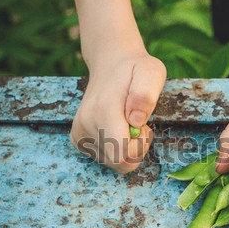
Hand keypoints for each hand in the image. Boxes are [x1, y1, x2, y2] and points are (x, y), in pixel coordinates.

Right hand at [70, 52, 165, 173]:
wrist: (111, 64)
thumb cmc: (136, 70)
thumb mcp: (151, 73)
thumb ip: (145, 95)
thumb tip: (136, 122)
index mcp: (104, 111)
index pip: (121, 155)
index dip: (140, 146)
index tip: (143, 126)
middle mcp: (86, 124)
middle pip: (119, 163)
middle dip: (136, 149)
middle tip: (138, 125)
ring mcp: (79, 133)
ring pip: (113, 163)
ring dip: (127, 149)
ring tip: (128, 123)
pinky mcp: (77, 139)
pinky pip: (104, 159)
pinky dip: (116, 148)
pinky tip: (117, 128)